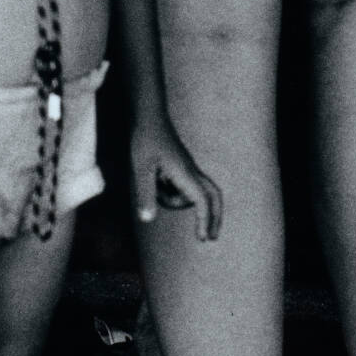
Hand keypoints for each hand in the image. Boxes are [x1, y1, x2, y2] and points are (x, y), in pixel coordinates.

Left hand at [131, 124, 221, 241]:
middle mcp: (191, 171)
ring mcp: (188, 168)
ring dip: (176, 200)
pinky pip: (183, 186)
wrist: (149, 116)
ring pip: (193, 193)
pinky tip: (155, 178)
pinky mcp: (182, 167)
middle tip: (210, 238)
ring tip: (154, 182)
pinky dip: (171, 191)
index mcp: (185, 173)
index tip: (203, 239)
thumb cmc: (145, 140)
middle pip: (214, 196)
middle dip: (214, 217)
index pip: (202, 201)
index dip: (204, 220)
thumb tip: (147, 220)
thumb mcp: (140, 168)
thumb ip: (144, 193)